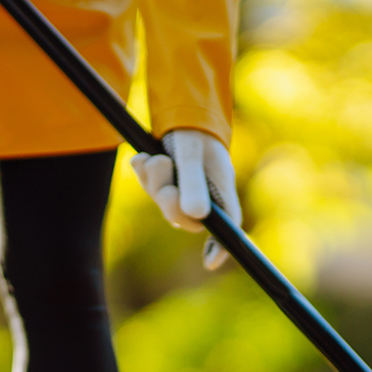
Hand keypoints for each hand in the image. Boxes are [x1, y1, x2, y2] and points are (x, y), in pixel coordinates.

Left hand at [130, 128, 240, 269]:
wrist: (179, 109)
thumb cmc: (194, 130)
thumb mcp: (192, 154)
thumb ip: (193, 182)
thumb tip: (195, 216)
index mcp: (220, 190)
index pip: (227, 226)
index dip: (220, 246)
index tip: (208, 262)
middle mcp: (204, 195)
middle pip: (185, 218)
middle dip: (167, 199)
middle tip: (162, 168)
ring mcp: (184, 190)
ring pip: (164, 202)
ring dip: (153, 181)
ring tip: (155, 158)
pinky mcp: (167, 182)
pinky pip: (151, 188)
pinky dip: (144, 174)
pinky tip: (144, 158)